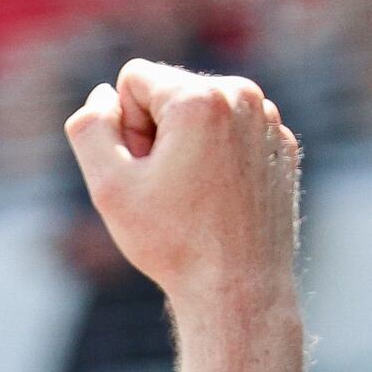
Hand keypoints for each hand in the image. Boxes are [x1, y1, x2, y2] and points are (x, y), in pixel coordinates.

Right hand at [61, 59, 300, 307]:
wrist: (240, 291)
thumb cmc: (173, 243)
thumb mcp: (109, 186)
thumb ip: (90, 127)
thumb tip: (103, 95)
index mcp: (201, 97)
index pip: (133, 79)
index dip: (125, 128)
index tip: (145, 171)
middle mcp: (243, 96)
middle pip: (169, 92)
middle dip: (157, 132)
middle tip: (168, 189)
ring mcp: (269, 122)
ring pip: (202, 112)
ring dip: (187, 145)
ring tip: (194, 196)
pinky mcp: (281, 147)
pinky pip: (232, 133)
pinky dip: (219, 159)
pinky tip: (221, 200)